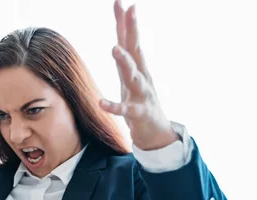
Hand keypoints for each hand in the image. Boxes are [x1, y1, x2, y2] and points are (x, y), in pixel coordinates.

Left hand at [99, 0, 178, 150]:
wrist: (156, 130)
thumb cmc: (140, 99)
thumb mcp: (130, 76)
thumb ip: (124, 57)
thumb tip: (118, 38)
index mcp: (137, 67)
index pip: (129, 40)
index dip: (125, 22)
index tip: (120, 2)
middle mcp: (141, 76)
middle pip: (135, 50)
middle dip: (132, 30)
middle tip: (129, 10)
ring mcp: (141, 94)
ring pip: (133, 76)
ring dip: (124, 62)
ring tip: (113, 49)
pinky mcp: (138, 112)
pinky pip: (124, 109)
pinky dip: (113, 106)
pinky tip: (101, 103)